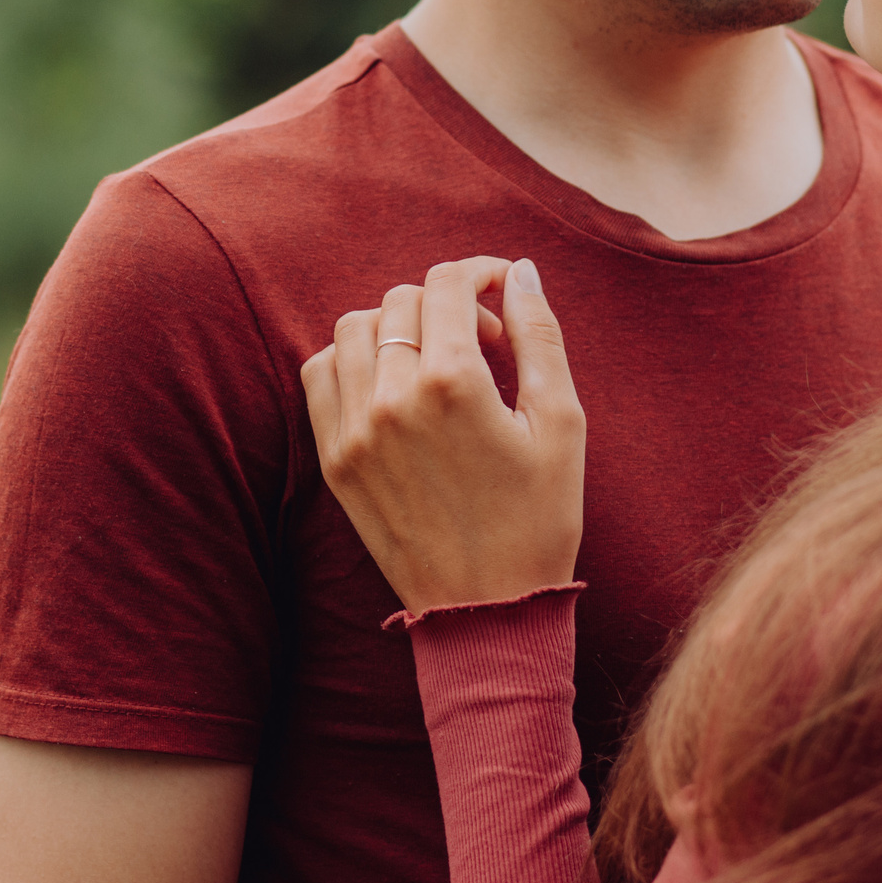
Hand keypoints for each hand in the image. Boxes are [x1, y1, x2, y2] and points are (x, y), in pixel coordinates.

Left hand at [300, 257, 584, 613]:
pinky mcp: (334, 459)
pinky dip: (351, 359)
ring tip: (434, 358)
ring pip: (353, 327)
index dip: (479, 273)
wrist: (488, 611)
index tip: (500, 290)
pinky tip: (390, 382)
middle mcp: (391, 398)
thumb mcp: (561, 422)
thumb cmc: (540, 518)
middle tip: (485, 343)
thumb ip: (539, 334)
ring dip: (395, 324)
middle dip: (446, 303)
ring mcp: (354, 429)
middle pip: (402, 299)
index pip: (446, 283)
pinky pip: (320, 374)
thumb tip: (518, 271)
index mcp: (453, 383)